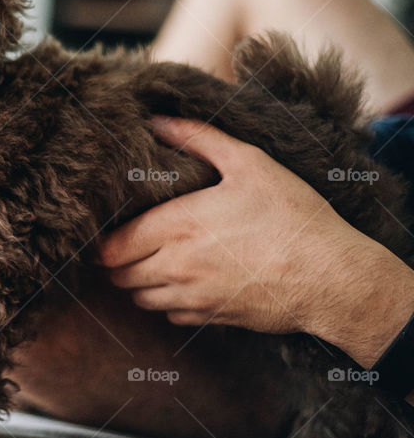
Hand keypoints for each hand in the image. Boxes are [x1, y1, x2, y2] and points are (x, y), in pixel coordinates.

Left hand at [98, 116, 413, 367]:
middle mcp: (176, 266)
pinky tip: (185, 283)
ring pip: (140, 298)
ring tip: (153, 261)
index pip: (113, 246)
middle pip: (118, 274)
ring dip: (138, 282)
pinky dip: (168, 302)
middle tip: (129, 244)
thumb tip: (159, 120)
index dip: (105, 240)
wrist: (332, 277)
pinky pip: (169, 316)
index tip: (111, 230)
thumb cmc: (292, 216)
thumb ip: (199, 138)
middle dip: (117, 261)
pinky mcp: (210, 317)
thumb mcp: (250, 164)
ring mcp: (192, 296)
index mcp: (177, 226)